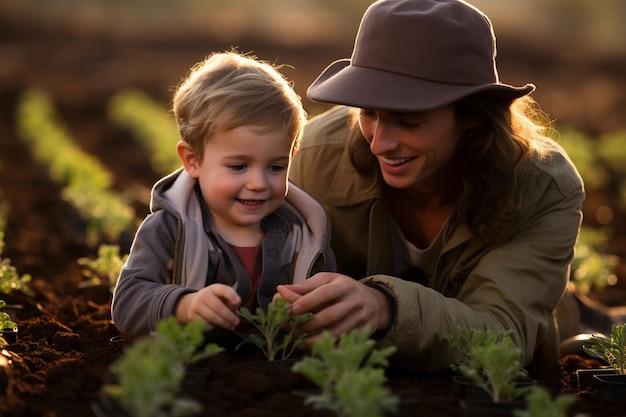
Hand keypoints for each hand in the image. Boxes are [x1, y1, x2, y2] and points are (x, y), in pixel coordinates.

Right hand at [175, 284, 240, 330]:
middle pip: (217, 306)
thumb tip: (234, 310)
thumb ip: (231, 302)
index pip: (223, 290)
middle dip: (228, 315)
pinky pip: (205, 324)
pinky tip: (221, 328)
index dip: (231, 296)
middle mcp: (204, 295)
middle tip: (237, 322)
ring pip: (211, 317)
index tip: (238, 303)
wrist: (196, 303)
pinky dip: (214, 327)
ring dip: (223, 323)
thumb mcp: (224, 297)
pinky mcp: (192, 316)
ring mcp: (196, 305)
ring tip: (232, 327)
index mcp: (214, 288)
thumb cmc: (216, 300)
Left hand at [276, 272, 391, 346]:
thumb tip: (282, 290)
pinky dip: (328, 347)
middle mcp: (355, 301)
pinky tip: (314, 348)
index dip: (308, 301)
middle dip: (309, 325)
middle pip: (331, 315)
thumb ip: (306, 286)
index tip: (292, 309)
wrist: (375, 302)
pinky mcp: (364, 332)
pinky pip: (344, 343)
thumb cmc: (344, 289)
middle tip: (292, 330)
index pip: (326, 293)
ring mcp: (361, 318)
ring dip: (315, 340)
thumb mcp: (328, 280)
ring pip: (337, 332)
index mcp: (344, 285)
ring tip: (299, 342)